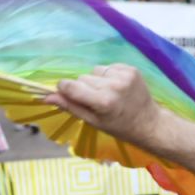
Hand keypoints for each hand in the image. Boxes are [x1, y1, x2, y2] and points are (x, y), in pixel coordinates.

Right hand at [47, 65, 161, 146]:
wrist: (148, 122)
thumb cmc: (118, 126)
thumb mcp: (92, 121)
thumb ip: (70, 106)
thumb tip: (47, 97)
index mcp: (103, 102)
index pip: (70, 86)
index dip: (65, 89)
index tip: (66, 94)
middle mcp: (113, 86)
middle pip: (82, 78)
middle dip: (83, 88)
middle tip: (96, 101)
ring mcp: (124, 75)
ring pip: (94, 71)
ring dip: (96, 81)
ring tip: (108, 94)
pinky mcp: (131, 69)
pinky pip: (107, 67)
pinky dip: (108, 76)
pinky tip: (117, 88)